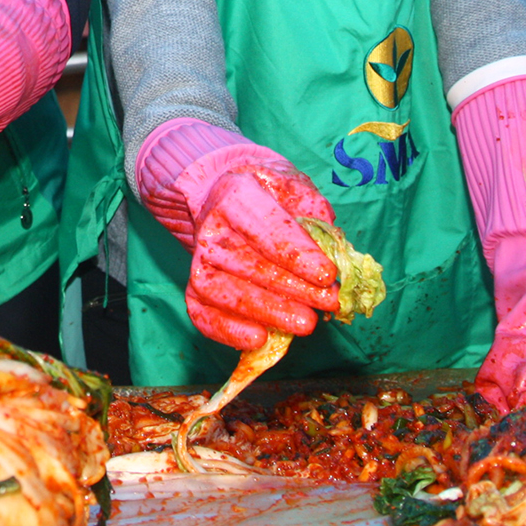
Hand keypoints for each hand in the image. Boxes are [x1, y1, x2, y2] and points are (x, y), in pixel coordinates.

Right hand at [137, 138, 340, 352]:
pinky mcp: (194, 287)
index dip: (297, 256)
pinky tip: (260, 339)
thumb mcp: (293, 185)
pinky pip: (202, 313)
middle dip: (293, 289)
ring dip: (267, 312)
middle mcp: (211, 228)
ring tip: (305, 323)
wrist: (220, 193)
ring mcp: (198, 260)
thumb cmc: (266, 193)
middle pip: (248, 265)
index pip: (266, 230)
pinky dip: (227, 331)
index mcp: (236, 195)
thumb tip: (330, 247)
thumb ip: (314, 211)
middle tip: (329, 303)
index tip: (328, 276)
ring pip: (223, 292)